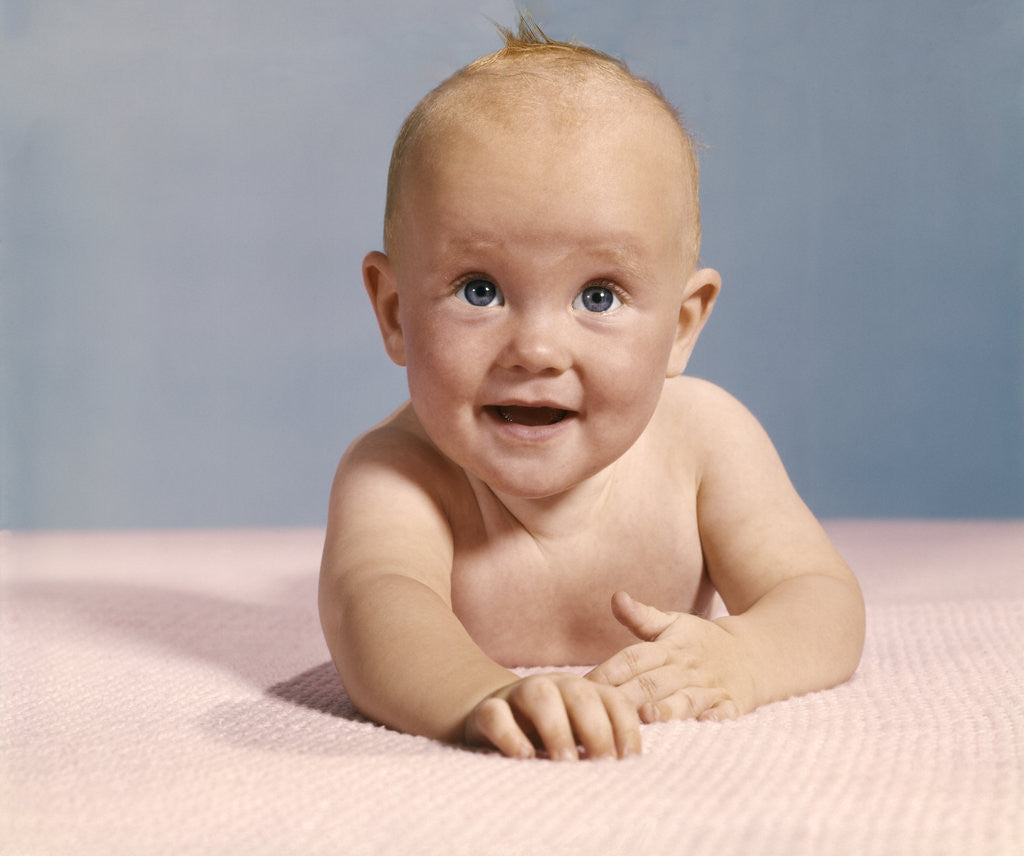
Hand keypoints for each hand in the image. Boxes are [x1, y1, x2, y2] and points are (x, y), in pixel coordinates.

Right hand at [464, 672, 641, 760]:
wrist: (493, 721)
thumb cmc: (548, 737)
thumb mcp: (579, 738)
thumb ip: (604, 744)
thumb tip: (635, 768)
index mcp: (583, 692)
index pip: (614, 700)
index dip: (626, 728)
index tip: (630, 761)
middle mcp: (554, 686)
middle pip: (580, 694)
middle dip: (596, 729)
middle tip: (603, 765)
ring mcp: (518, 695)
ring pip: (540, 695)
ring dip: (557, 728)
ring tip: (566, 763)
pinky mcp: (487, 711)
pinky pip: (496, 714)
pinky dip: (510, 735)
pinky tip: (524, 757)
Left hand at [587, 591, 754, 722]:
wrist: (755, 653)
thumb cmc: (701, 642)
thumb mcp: (674, 623)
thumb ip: (642, 616)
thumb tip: (616, 597)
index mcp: (669, 647)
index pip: (633, 658)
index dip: (608, 670)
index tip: (583, 685)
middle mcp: (687, 668)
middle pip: (653, 682)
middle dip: (627, 695)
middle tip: (602, 708)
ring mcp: (711, 687)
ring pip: (685, 699)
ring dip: (667, 708)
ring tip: (647, 717)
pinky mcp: (732, 703)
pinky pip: (724, 712)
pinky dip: (715, 718)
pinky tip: (703, 725)